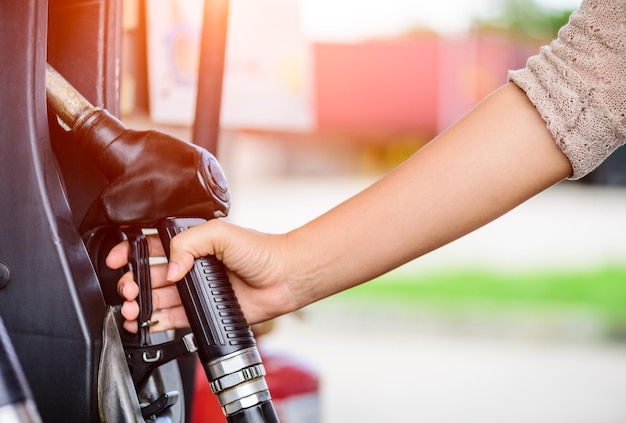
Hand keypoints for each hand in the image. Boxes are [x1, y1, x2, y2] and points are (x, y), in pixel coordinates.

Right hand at [105, 219, 297, 332]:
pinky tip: (146, 321)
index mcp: (192, 243)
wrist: (283, 278)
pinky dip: (158, 321)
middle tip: (128, 290)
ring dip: (140, 304)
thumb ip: (188, 244)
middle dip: (133, 283)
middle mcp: (191, 266)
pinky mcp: (204, 310)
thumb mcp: (220, 233)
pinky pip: (175, 317)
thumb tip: (171, 269)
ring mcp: (197, 289)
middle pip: (150, 275)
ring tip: (131, 309)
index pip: (152, 245)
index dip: (131, 252)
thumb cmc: (261, 251)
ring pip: (158, 298)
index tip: (117, 260)